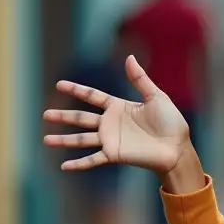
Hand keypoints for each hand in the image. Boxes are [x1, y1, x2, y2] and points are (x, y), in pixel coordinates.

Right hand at [43, 56, 192, 176]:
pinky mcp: (115, 155)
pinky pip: (93, 159)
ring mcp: (111, 140)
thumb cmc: (171, 122)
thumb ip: (139, 79)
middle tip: (45, 114)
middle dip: (63, 116)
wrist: (178, 147)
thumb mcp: (156, 97)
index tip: (59, 84)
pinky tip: (63, 166)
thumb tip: (129, 57)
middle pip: (81, 118)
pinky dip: (79, 163)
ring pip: (82, 139)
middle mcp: (111, 124)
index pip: (93, 96)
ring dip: (64, 140)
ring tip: (46, 140)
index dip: (77, 90)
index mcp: (119, 107)